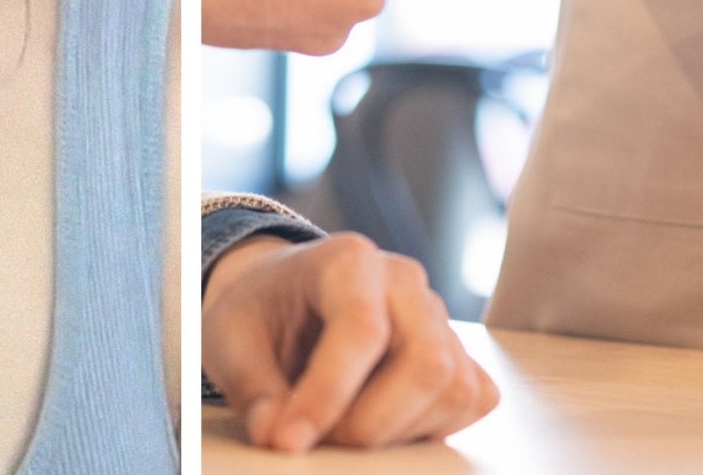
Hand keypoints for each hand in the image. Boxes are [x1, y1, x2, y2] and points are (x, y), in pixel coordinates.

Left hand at [202, 233, 500, 452]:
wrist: (287, 294)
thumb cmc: (262, 309)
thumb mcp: (230, 339)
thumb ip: (252, 388)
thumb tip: (276, 433)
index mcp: (349, 261)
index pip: (362, 329)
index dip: (327, 396)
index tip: (289, 441)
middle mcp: (404, 281)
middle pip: (428, 361)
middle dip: (372, 423)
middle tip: (321, 438)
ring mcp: (437, 315)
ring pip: (454, 386)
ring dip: (399, 430)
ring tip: (345, 429)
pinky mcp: (456, 350)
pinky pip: (472, 397)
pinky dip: (433, 426)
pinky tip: (384, 422)